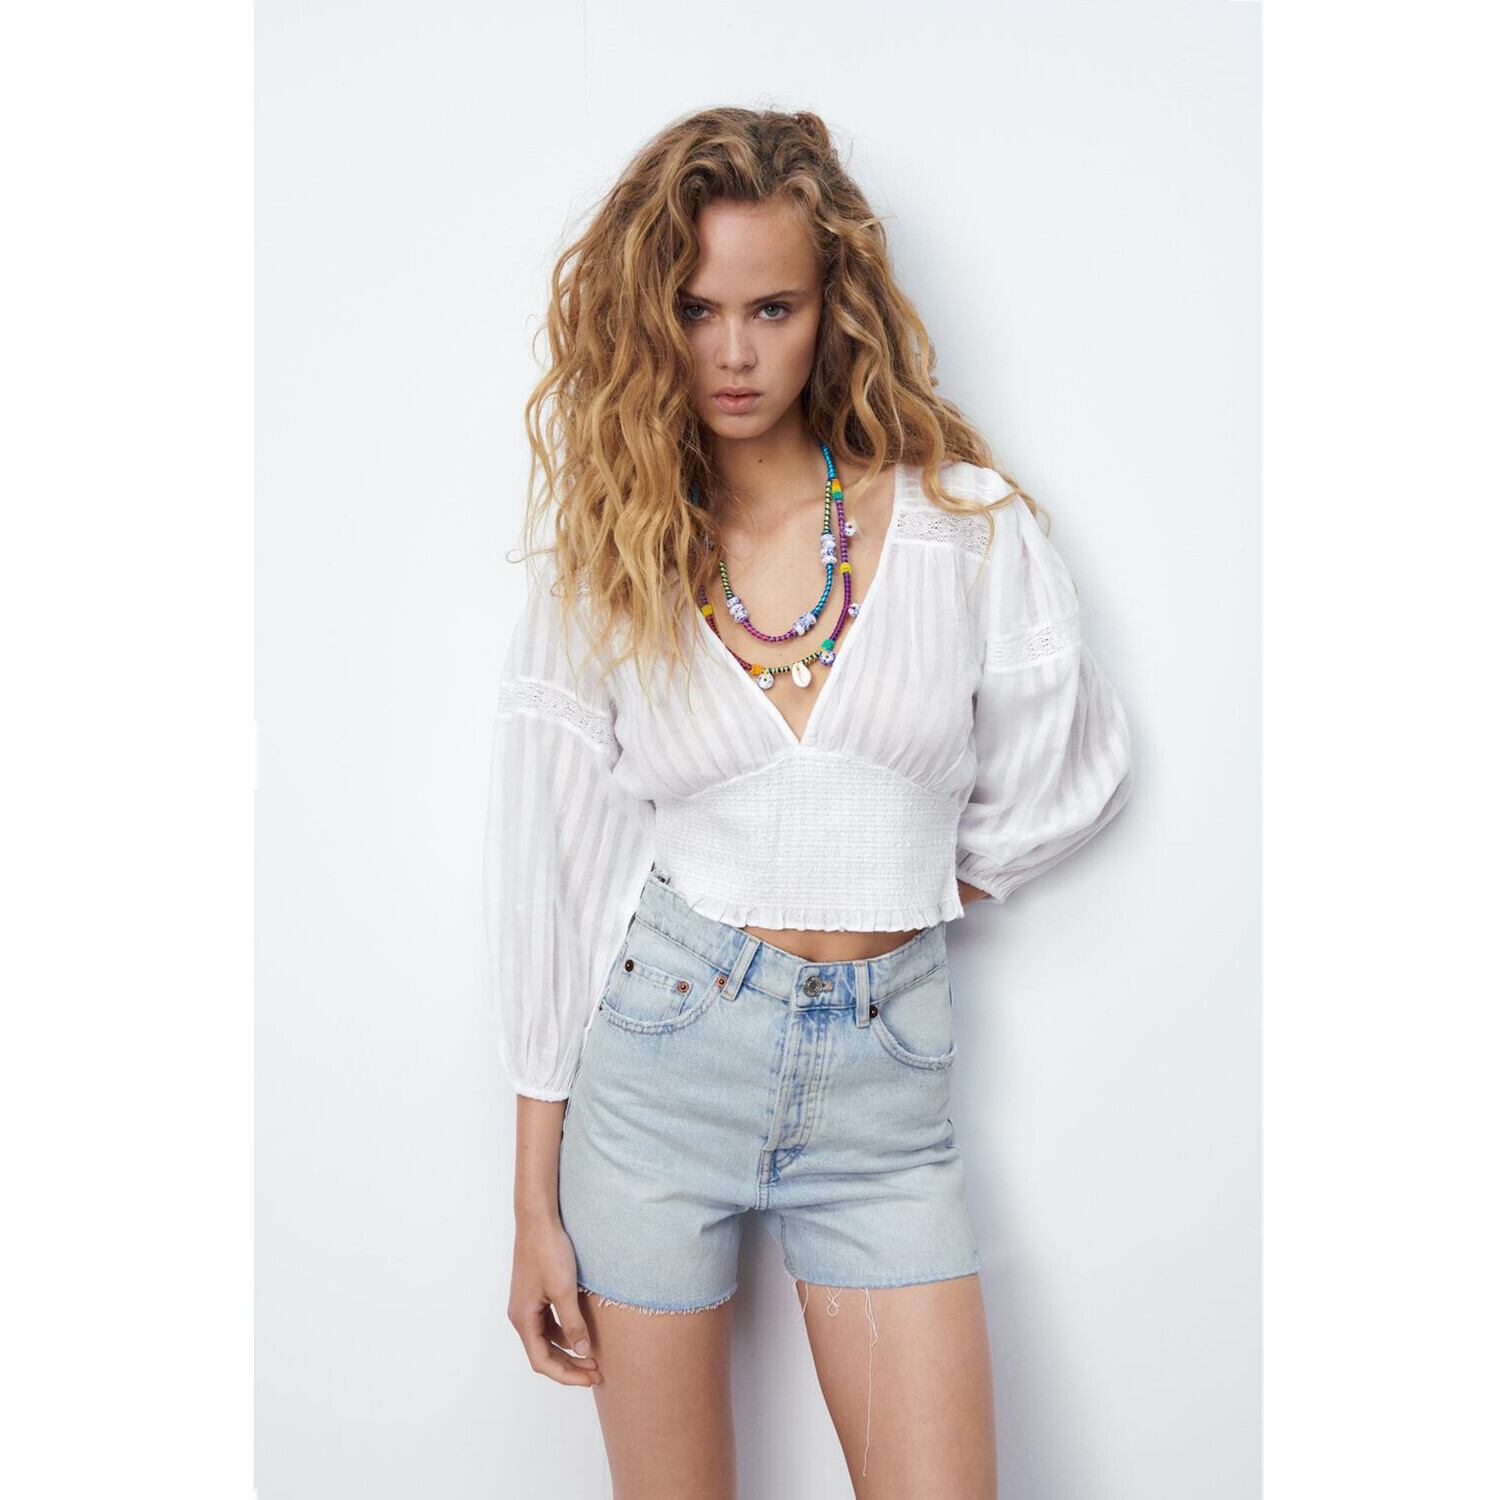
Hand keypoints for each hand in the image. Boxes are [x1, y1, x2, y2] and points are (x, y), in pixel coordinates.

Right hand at [508, 1217, 601, 1386]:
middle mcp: (521, 1315)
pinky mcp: (535, 1293)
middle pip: (543, 1353)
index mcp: (523, 1319)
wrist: (538, 1219)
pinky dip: (565, 1332)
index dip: (567, 1374)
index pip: (542, 1361)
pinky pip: (549, 1323)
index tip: (591, 1378)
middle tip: (597, 1372)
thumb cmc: (548, 1251)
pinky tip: (583, 1332)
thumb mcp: (564, 1290)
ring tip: (594, 1356)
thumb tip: (582, 1352)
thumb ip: (573, 1323)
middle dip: (570, 1365)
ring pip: (547, 1339)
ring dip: (569, 1349)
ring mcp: (527, 1304)